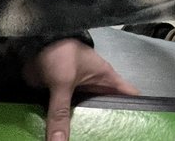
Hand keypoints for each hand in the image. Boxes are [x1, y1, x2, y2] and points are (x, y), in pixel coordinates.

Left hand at [22, 38, 140, 140]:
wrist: (36, 43)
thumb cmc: (62, 53)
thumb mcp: (64, 81)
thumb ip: (60, 112)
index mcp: (107, 80)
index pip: (131, 96)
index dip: (138, 112)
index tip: (138, 130)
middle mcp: (96, 90)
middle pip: (107, 112)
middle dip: (107, 128)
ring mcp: (79, 95)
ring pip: (85, 117)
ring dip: (84, 129)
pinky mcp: (62, 99)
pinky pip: (67, 117)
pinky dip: (65, 127)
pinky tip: (63, 138)